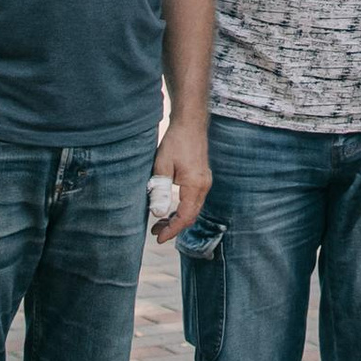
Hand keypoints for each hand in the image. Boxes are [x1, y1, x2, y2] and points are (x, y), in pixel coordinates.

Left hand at [150, 119, 210, 244]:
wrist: (190, 123)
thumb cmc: (176, 142)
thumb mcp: (162, 166)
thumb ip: (160, 191)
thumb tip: (158, 214)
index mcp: (195, 185)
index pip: (185, 216)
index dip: (172, 230)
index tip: (158, 238)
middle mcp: (203, 186)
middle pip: (191, 215)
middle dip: (174, 227)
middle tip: (155, 231)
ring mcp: (204, 181)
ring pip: (193, 208)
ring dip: (177, 217)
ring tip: (160, 222)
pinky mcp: (201, 177)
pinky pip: (193, 200)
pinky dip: (182, 208)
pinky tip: (170, 208)